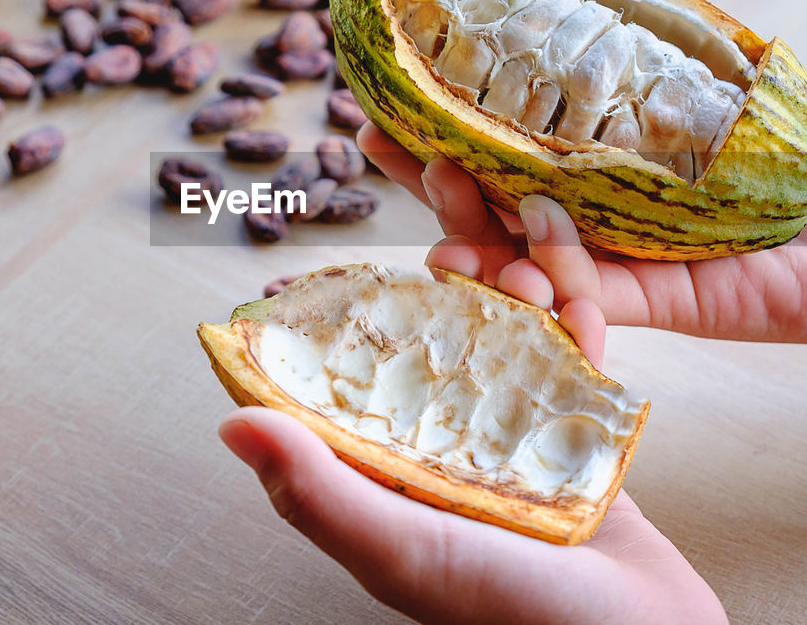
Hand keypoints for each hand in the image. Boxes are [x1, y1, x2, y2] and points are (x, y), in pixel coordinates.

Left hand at [220, 300, 726, 624]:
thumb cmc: (524, 620)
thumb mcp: (408, 552)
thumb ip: (322, 493)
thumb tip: (230, 424)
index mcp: (390, 485)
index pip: (336, 395)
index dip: (320, 332)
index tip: (312, 269)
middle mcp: (443, 460)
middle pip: (422, 353)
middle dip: (434, 286)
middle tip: (447, 222)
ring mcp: (512, 448)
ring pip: (497, 346)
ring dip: (509, 292)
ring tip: (525, 253)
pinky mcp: (576, 445)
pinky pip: (564, 365)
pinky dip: (571, 324)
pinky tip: (573, 287)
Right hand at [357, 123, 806, 351]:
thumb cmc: (778, 157)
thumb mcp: (705, 86)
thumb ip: (645, 53)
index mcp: (575, 171)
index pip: (485, 152)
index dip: (428, 134)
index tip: (375, 109)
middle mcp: (573, 221)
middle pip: (477, 209)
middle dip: (425, 185)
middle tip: (386, 149)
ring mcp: (599, 265)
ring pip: (512, 263)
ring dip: (471, 249)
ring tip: (447, 243)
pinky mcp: (641, 304)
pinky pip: (583, 298)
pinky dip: (556, 284)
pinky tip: (533, 274)